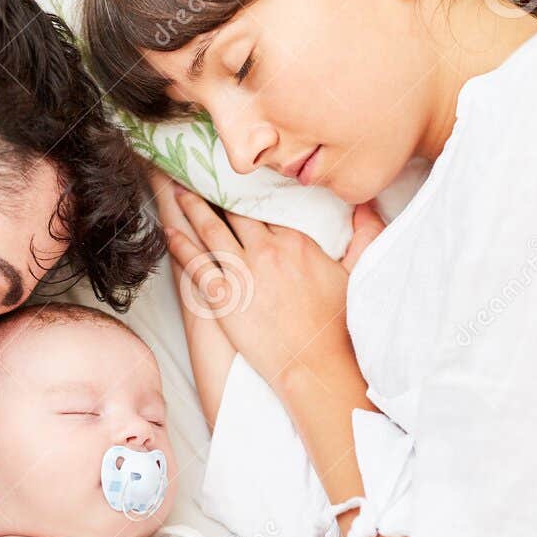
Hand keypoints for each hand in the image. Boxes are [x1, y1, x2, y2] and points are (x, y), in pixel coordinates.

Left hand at [160, 183, 384, 394]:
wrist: (315, 364)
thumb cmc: (337, 326)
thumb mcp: (359, 272)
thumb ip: (366, 233)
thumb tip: (367, 204)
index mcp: (296, 241)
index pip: (266, 205)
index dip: (249, 190)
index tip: (236, 175)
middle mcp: (266, 251)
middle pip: (234, 211)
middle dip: (216, 189)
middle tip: (199, 171)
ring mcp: (243, 274)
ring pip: (211, 231)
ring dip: (192, 208)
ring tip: (179, 191)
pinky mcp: (224, 299)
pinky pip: (196, 265)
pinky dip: (180, 246)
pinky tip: (168, 230)